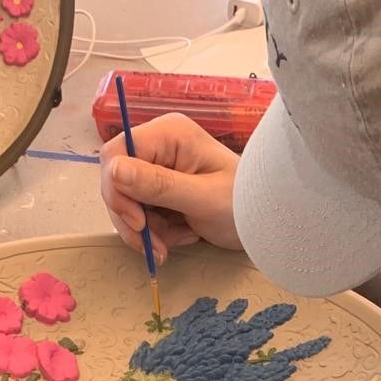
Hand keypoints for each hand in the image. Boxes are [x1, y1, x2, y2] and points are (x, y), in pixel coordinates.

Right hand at [100, 113, 241, 262]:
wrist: (266, 222)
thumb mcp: (202, 198)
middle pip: (116, 182)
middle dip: (133, 219)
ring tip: (177, 241)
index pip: (116, 153)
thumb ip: (158, 185)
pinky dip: (156, 233)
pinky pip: (140, 214)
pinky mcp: (160, 190)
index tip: (137, 223)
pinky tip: (183, 236)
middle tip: (157, 246)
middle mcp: (158, 146)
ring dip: (147, 231)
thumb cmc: (245, 203)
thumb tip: (114, 170)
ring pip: (126, 203)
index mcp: (169, 134)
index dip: (117, 190)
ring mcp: (158, 168)